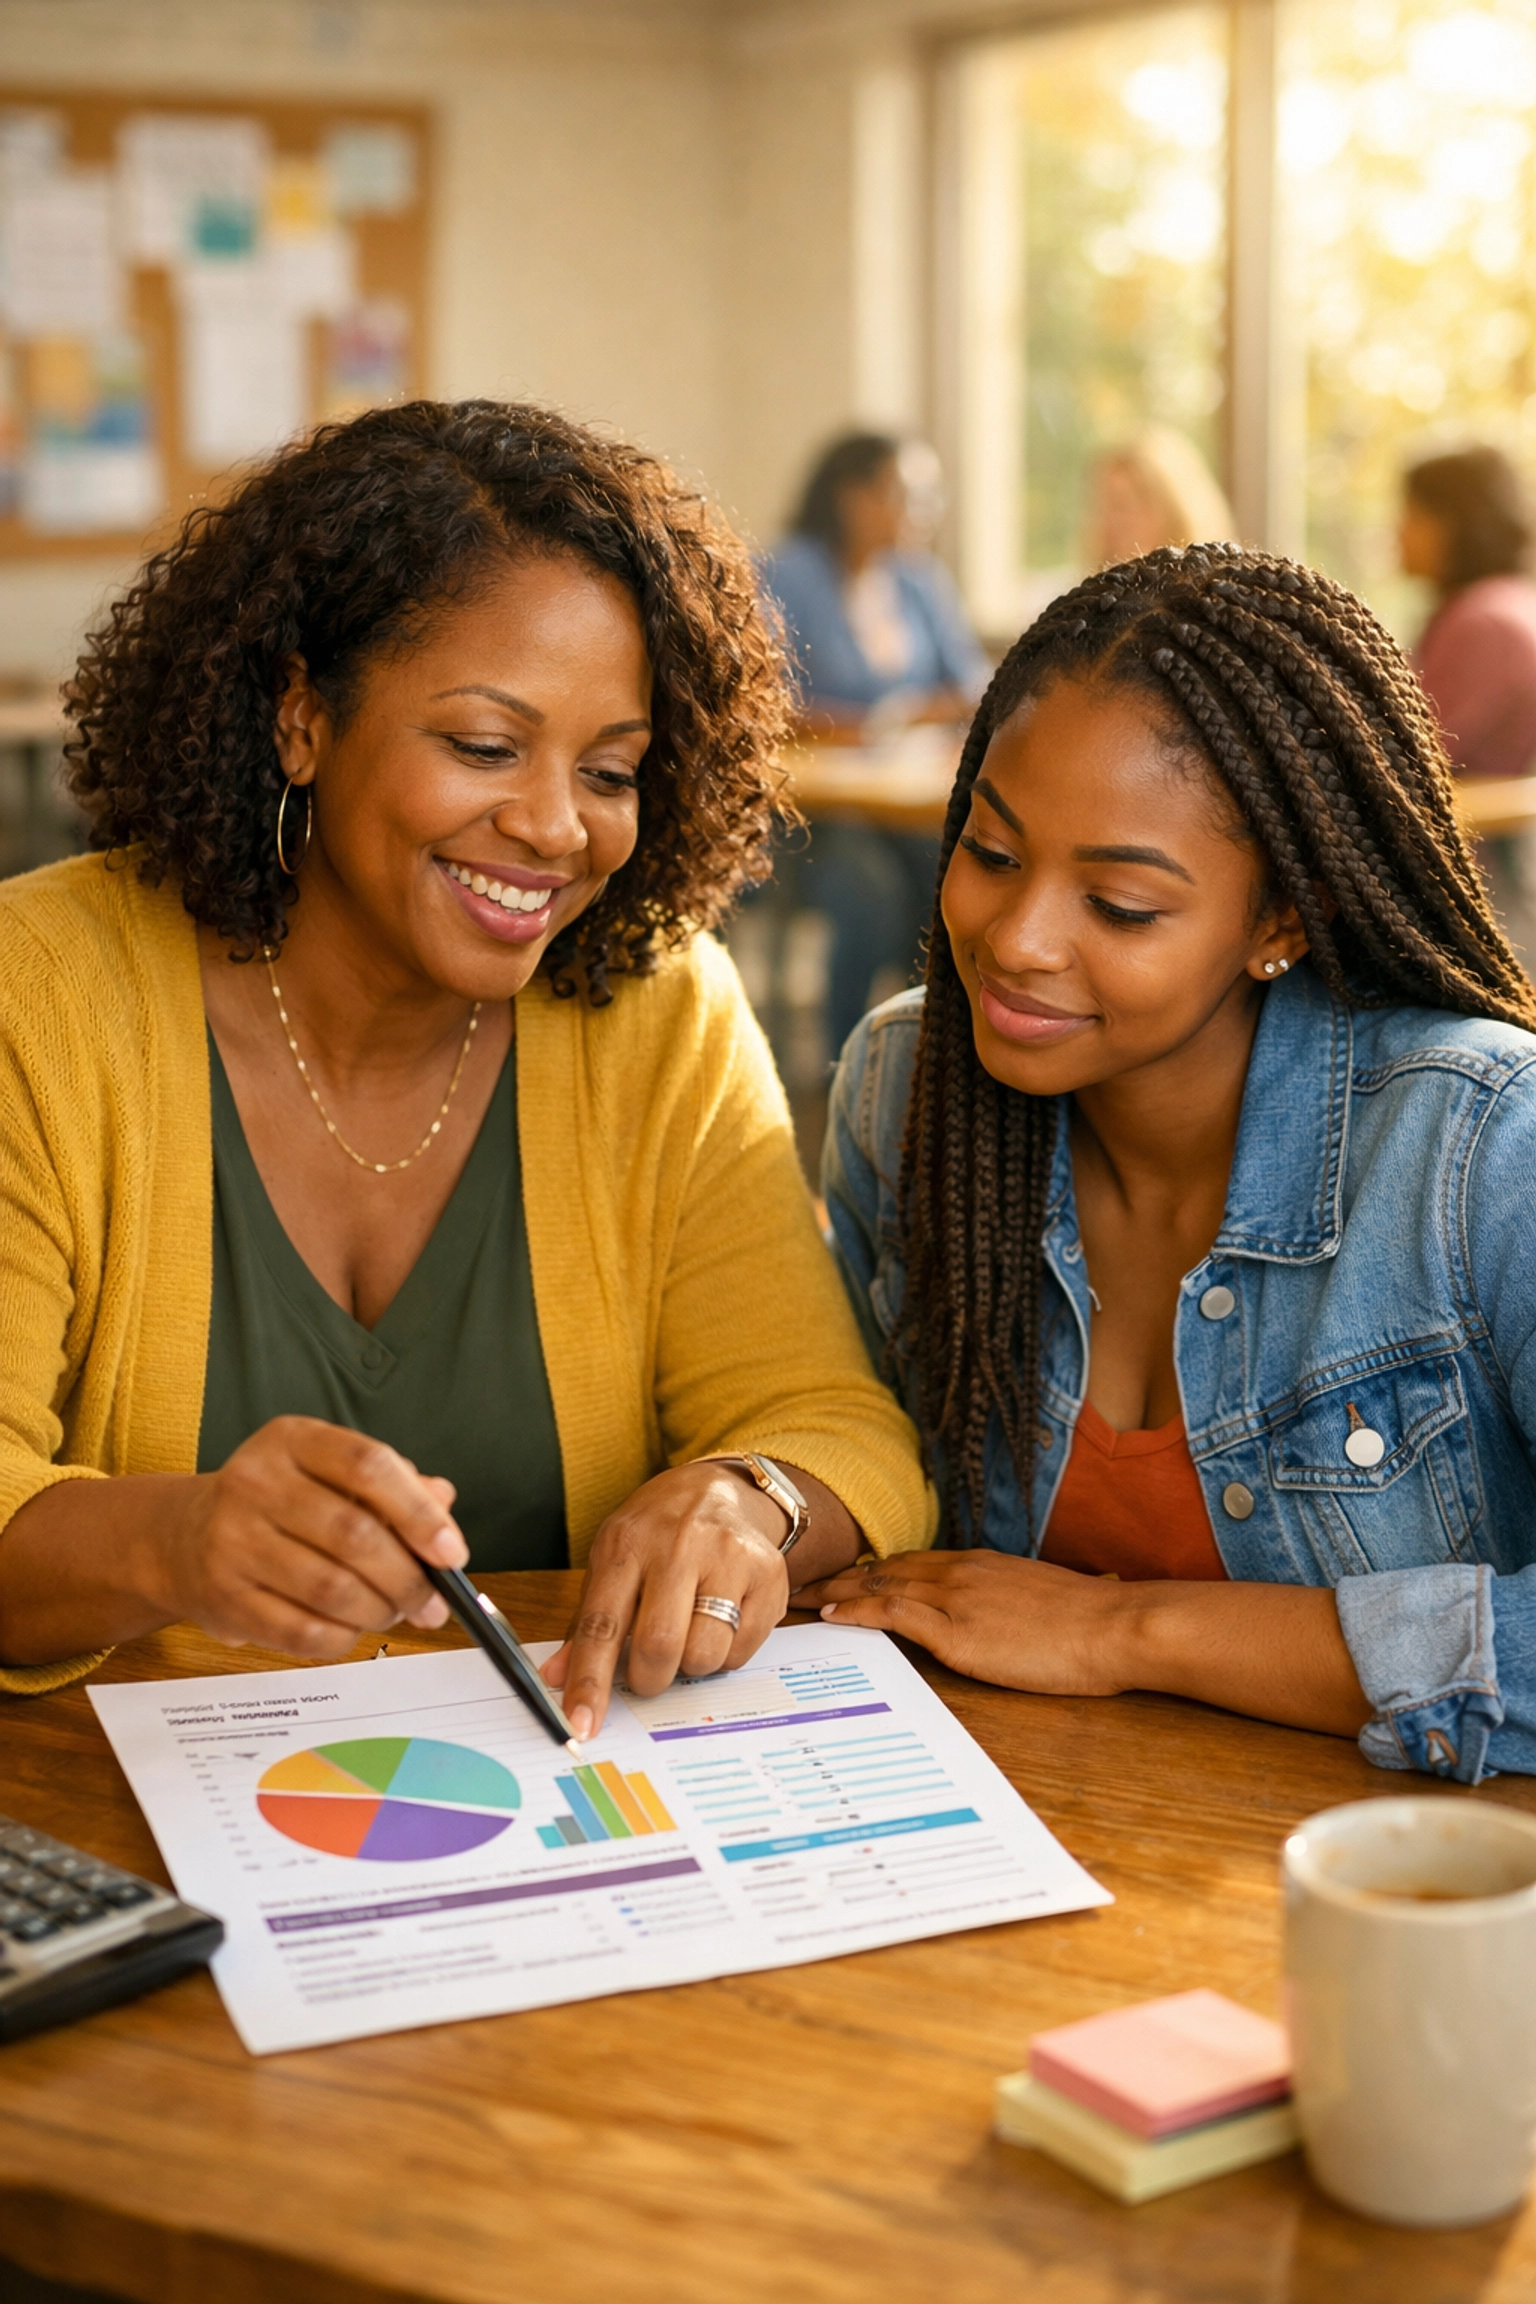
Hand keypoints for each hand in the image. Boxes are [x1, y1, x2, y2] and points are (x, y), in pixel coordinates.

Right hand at [159, 1417, 468, 1658]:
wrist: (181, 1538)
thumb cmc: (277, 1503)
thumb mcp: (327, 1472)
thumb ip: (391, 1483)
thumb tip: (443, 1503)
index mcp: (290, 1440)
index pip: (367, 1466)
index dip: (418, 1512)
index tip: (450, 1550)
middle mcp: (254, 1483)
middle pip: (354, 1535)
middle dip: (408, 1578)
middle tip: (432, 1601)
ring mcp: (232, 1542)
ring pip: (332, 1589)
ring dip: (380, 1610)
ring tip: (393, 1611)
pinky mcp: (224, 1598)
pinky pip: (303, 1632)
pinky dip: (344, 1638)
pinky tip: (352, 1627)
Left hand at [542, 1462, 793, 1739]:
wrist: (716, 1489)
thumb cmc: (654, 1536)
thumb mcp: (611, 1563)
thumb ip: (585, 1624)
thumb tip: (555, 1677)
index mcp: (626, 1544)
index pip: (601, 1624)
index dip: (590, 1681)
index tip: (581, 1725)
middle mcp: (678, 1545)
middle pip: (659, 1646)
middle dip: (650, 1679)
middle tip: (650, 1673)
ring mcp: (728, 1556)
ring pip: (705, 1653)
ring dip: (691, 1665)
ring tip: (689, 1635)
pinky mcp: (768, 1572)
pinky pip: (743, 1649)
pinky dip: (727, 1654)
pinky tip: (721, 1622)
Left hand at [798, 1549, 1130, 1694]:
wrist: (1115, 1627)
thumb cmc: (1093, 1623)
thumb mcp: (1044, 1601)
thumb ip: (1016, 1603)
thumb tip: (1018, 1616)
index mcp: (981, 1564)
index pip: (912, 1562)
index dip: (873, 1570)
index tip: (845, 1575)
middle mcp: (961, 1571)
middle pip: (886, 1568)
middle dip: (842, 1574)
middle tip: (804, 1580)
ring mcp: (956, 1598)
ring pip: (879, 1585)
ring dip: (836, 1589)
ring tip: (801, 1596)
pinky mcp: (957, 1631)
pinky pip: (892, 1614)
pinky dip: (856, 1610)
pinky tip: (832, 1613)